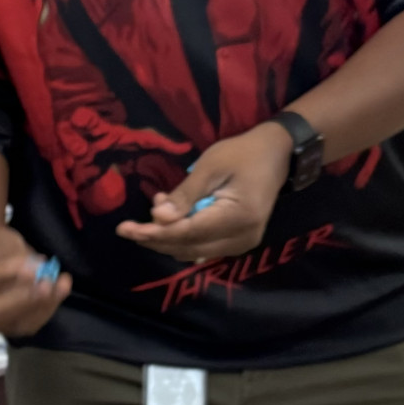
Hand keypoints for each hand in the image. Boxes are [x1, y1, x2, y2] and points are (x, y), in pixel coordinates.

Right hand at [0, 227, 71, 338]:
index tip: (30, 267)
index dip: (4, 275)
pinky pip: (27, 325)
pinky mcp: (5, 328)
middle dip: (22, 300)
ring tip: (61, 285)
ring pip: (12, 323)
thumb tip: (34, 269)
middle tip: (46, 284)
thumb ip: (12, 255)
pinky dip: (47, 309)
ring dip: (40, 306)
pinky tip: (61, 290)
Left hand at [116, 124, 293, 260]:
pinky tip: (171, 217)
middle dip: (155, 239)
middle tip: (127, 228)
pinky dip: (182, 236)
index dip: (154, 233)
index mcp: (237, 218)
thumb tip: (157, 218)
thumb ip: (184, 195)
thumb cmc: (243, 154)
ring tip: (152, 212)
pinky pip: (203, 246)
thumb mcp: (211, 166)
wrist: (277, 154)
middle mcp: (242, 239)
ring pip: (194, 250)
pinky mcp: (238, 242)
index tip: (126, 229)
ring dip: (168, 237)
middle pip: (188, 247)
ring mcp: (242, 244)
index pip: (187, 233)